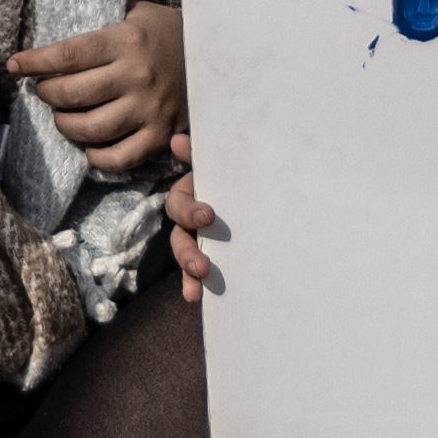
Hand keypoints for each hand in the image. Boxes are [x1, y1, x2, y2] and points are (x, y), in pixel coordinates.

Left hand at [14, 0, 188, 180]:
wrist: (216, 52)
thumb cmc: (164, 31)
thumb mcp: (134, 14)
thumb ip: (99, 27)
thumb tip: (50, 43)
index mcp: (126, 41)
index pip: (67, 55)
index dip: (34, 62)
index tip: (14, 65)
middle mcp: (136, 76)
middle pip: (72, 95)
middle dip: (47, 94)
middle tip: (44, 90)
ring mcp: (149, 109)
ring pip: (89, 129)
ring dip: (64, 124)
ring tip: (63, 116)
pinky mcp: (161, 135)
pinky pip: (119, 157)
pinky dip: (96, 155)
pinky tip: (89, 144)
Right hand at [158, 141, 226, 303]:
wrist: (259, 191)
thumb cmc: (238, 175)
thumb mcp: (224, 165)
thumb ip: (202, 154)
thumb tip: (178, 140)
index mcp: (192, 195)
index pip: (179, 203)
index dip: (190, 210)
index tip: (209, 217)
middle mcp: (190, 220)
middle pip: (179, 236)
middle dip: (188, 252)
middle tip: (202, 266)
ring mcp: (199, 241)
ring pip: (186, 256)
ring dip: (189, 270)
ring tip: (199, 283)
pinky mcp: (209, 258)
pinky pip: (196, 274)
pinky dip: (193, 285)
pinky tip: (195, 297)